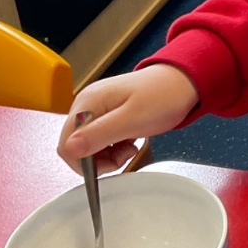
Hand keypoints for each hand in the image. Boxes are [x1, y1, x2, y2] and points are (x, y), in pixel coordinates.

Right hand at [56, 65, 198, 174]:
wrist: (182, 83)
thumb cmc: (162, 96)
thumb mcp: (132, 119)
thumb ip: (100, 134)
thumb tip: (69, 150)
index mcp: (87, 103)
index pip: (65, 145)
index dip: (84, 162)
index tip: (110, 164)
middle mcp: (87, 105)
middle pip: (75, 146)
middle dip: (98, 160)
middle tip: (124, 156)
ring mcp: (96, 110)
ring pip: (88, 146)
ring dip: (107, 155)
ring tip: (130, 147)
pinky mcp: (107, 116)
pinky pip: (101, 140)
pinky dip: (114, 148)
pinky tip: (130, 142)